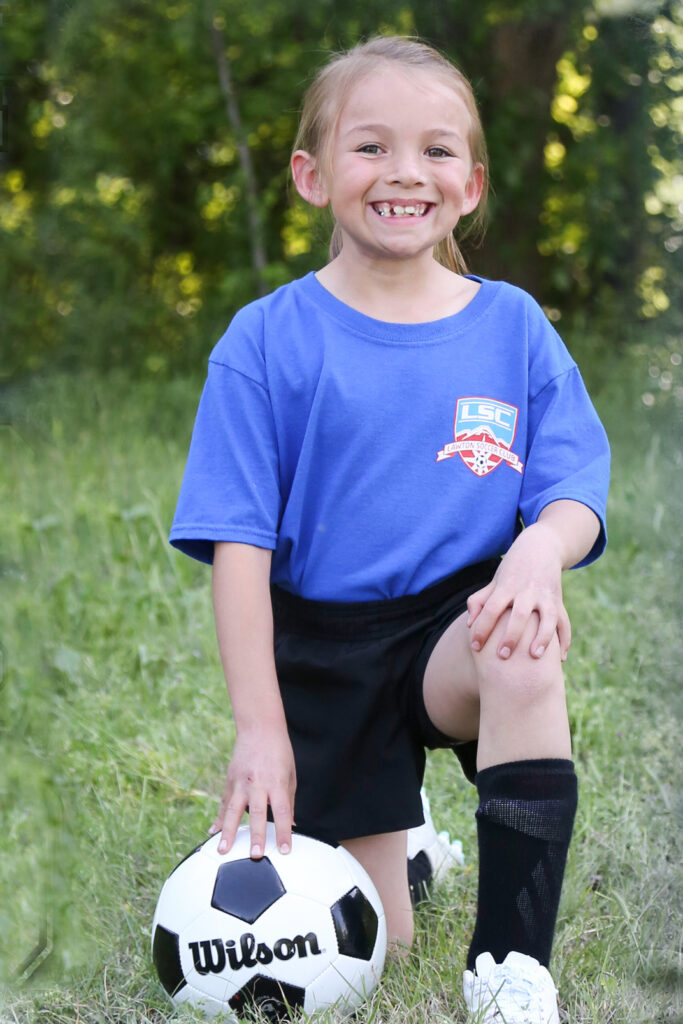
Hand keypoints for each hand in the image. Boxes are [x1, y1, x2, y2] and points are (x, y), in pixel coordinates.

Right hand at [209, 725, 295, 859]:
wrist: (259, 727)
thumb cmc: (280, 751)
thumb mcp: (290, 774)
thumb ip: (288, 801)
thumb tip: (291, 824)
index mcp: (277, 782)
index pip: (282, 812)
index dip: (283, 832)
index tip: (284, 850)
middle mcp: (258, 783)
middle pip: (257, 814)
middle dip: (256, 836)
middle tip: (255, 856)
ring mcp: (241, 782)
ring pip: (234, 811)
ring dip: (228, 832)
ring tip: (223, 850)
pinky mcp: (230, 780)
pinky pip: (224, 804)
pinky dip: (219, 819)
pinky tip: (212, 833)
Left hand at [466, 522, 570, 660]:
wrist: (541, 547)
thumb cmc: (512, 569)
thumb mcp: (495, 581)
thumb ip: (480, 600)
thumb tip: (469, 624)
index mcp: (506, 587)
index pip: (491, 609)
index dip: (482, 628)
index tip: (475, 647)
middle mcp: (527, 592)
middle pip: (519, 615)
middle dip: (511, 636)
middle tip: (502, 656)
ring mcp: (545, 596)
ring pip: (547, 618)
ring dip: (542, 637)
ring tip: (534, 656)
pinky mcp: (558, 600)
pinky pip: (564, 622)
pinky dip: (564, 639)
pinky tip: (560, 658)